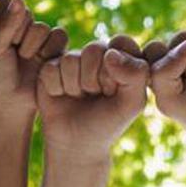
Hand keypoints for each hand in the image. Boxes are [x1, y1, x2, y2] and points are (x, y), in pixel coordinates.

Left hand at [0, 0, 68, 122]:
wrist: (10, 103)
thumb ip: (8, 23)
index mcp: (3, 23)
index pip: (10, 6)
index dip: (6, 24)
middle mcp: (22, 28)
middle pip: (28, 16)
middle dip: (20, 36)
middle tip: (14, 53)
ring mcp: (40, 39)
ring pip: (43, 28)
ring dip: (33, 45)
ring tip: (25, 60)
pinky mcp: (56, 50)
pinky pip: (59, 37)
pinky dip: (49, 50)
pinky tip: (40, 63)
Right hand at [36, 35, 148, 159]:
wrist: (77, 144)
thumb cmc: (108, 122)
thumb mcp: (132, 103)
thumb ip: (136, 75)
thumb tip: (110, 53)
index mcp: (121, 56)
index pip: (120, 43)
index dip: (117, 70)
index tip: (115, 90)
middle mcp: (96, 53)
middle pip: (93, 49)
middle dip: (94, 80)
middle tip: (95, 95)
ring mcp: (72, 59)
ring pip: (71, 60)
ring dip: (74, 86)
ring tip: (79, 97)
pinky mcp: (49, 68)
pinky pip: (51, 69)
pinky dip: (57, 88)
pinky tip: (61, 96)